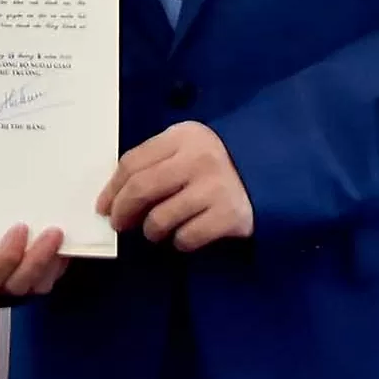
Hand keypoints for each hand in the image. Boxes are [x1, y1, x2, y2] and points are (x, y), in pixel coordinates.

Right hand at [0, 223, 67, 304]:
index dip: (5, 256)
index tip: (20, 228)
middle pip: (16, 284)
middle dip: (37, 259)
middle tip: (53, 232)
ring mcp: (13, 285)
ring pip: (37, 286)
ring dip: (53, 262)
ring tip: (62, 236)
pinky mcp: (33, 282)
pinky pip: (50, 280)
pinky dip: (60, 263)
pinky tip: (65, 243)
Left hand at [97, 121, 254, 250]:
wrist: (274, 171)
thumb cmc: (219, 162)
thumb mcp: (189, 147)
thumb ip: (157, 161)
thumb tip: (115, 194)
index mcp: (183, 136)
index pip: (133, 162)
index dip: (112, 188)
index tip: (103, 206)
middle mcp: (198, 159)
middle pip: (141, 188)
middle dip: (122, 211)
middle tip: (119, 224)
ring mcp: (215, 187)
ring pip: (160, 218)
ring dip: (151, 230)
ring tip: (157, 230)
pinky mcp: (229, 215)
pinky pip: (186, 237)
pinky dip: (179, 241)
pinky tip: (184, 235)